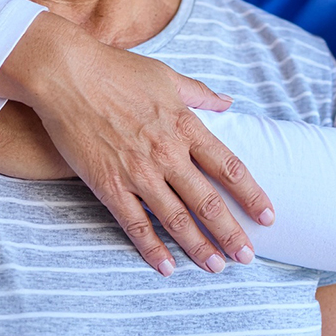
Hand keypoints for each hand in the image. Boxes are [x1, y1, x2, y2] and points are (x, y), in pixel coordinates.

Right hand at [0, 11, 275, 276]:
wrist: (67, 74)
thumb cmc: (116, 69)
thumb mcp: (165, 75)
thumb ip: (199, 93)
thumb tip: (228, 102)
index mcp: (184, 124)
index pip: (228, 167)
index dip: (250, 194)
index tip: (268, 215)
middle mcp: (167, 152)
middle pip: (208, 201)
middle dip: (231, 232)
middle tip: (248, 256)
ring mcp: (138, 171)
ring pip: (176, 219)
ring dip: (199, 247)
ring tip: (217, 267)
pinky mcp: (109, 184)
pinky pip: (136, 224)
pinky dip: (152, 248)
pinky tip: (167, 267)